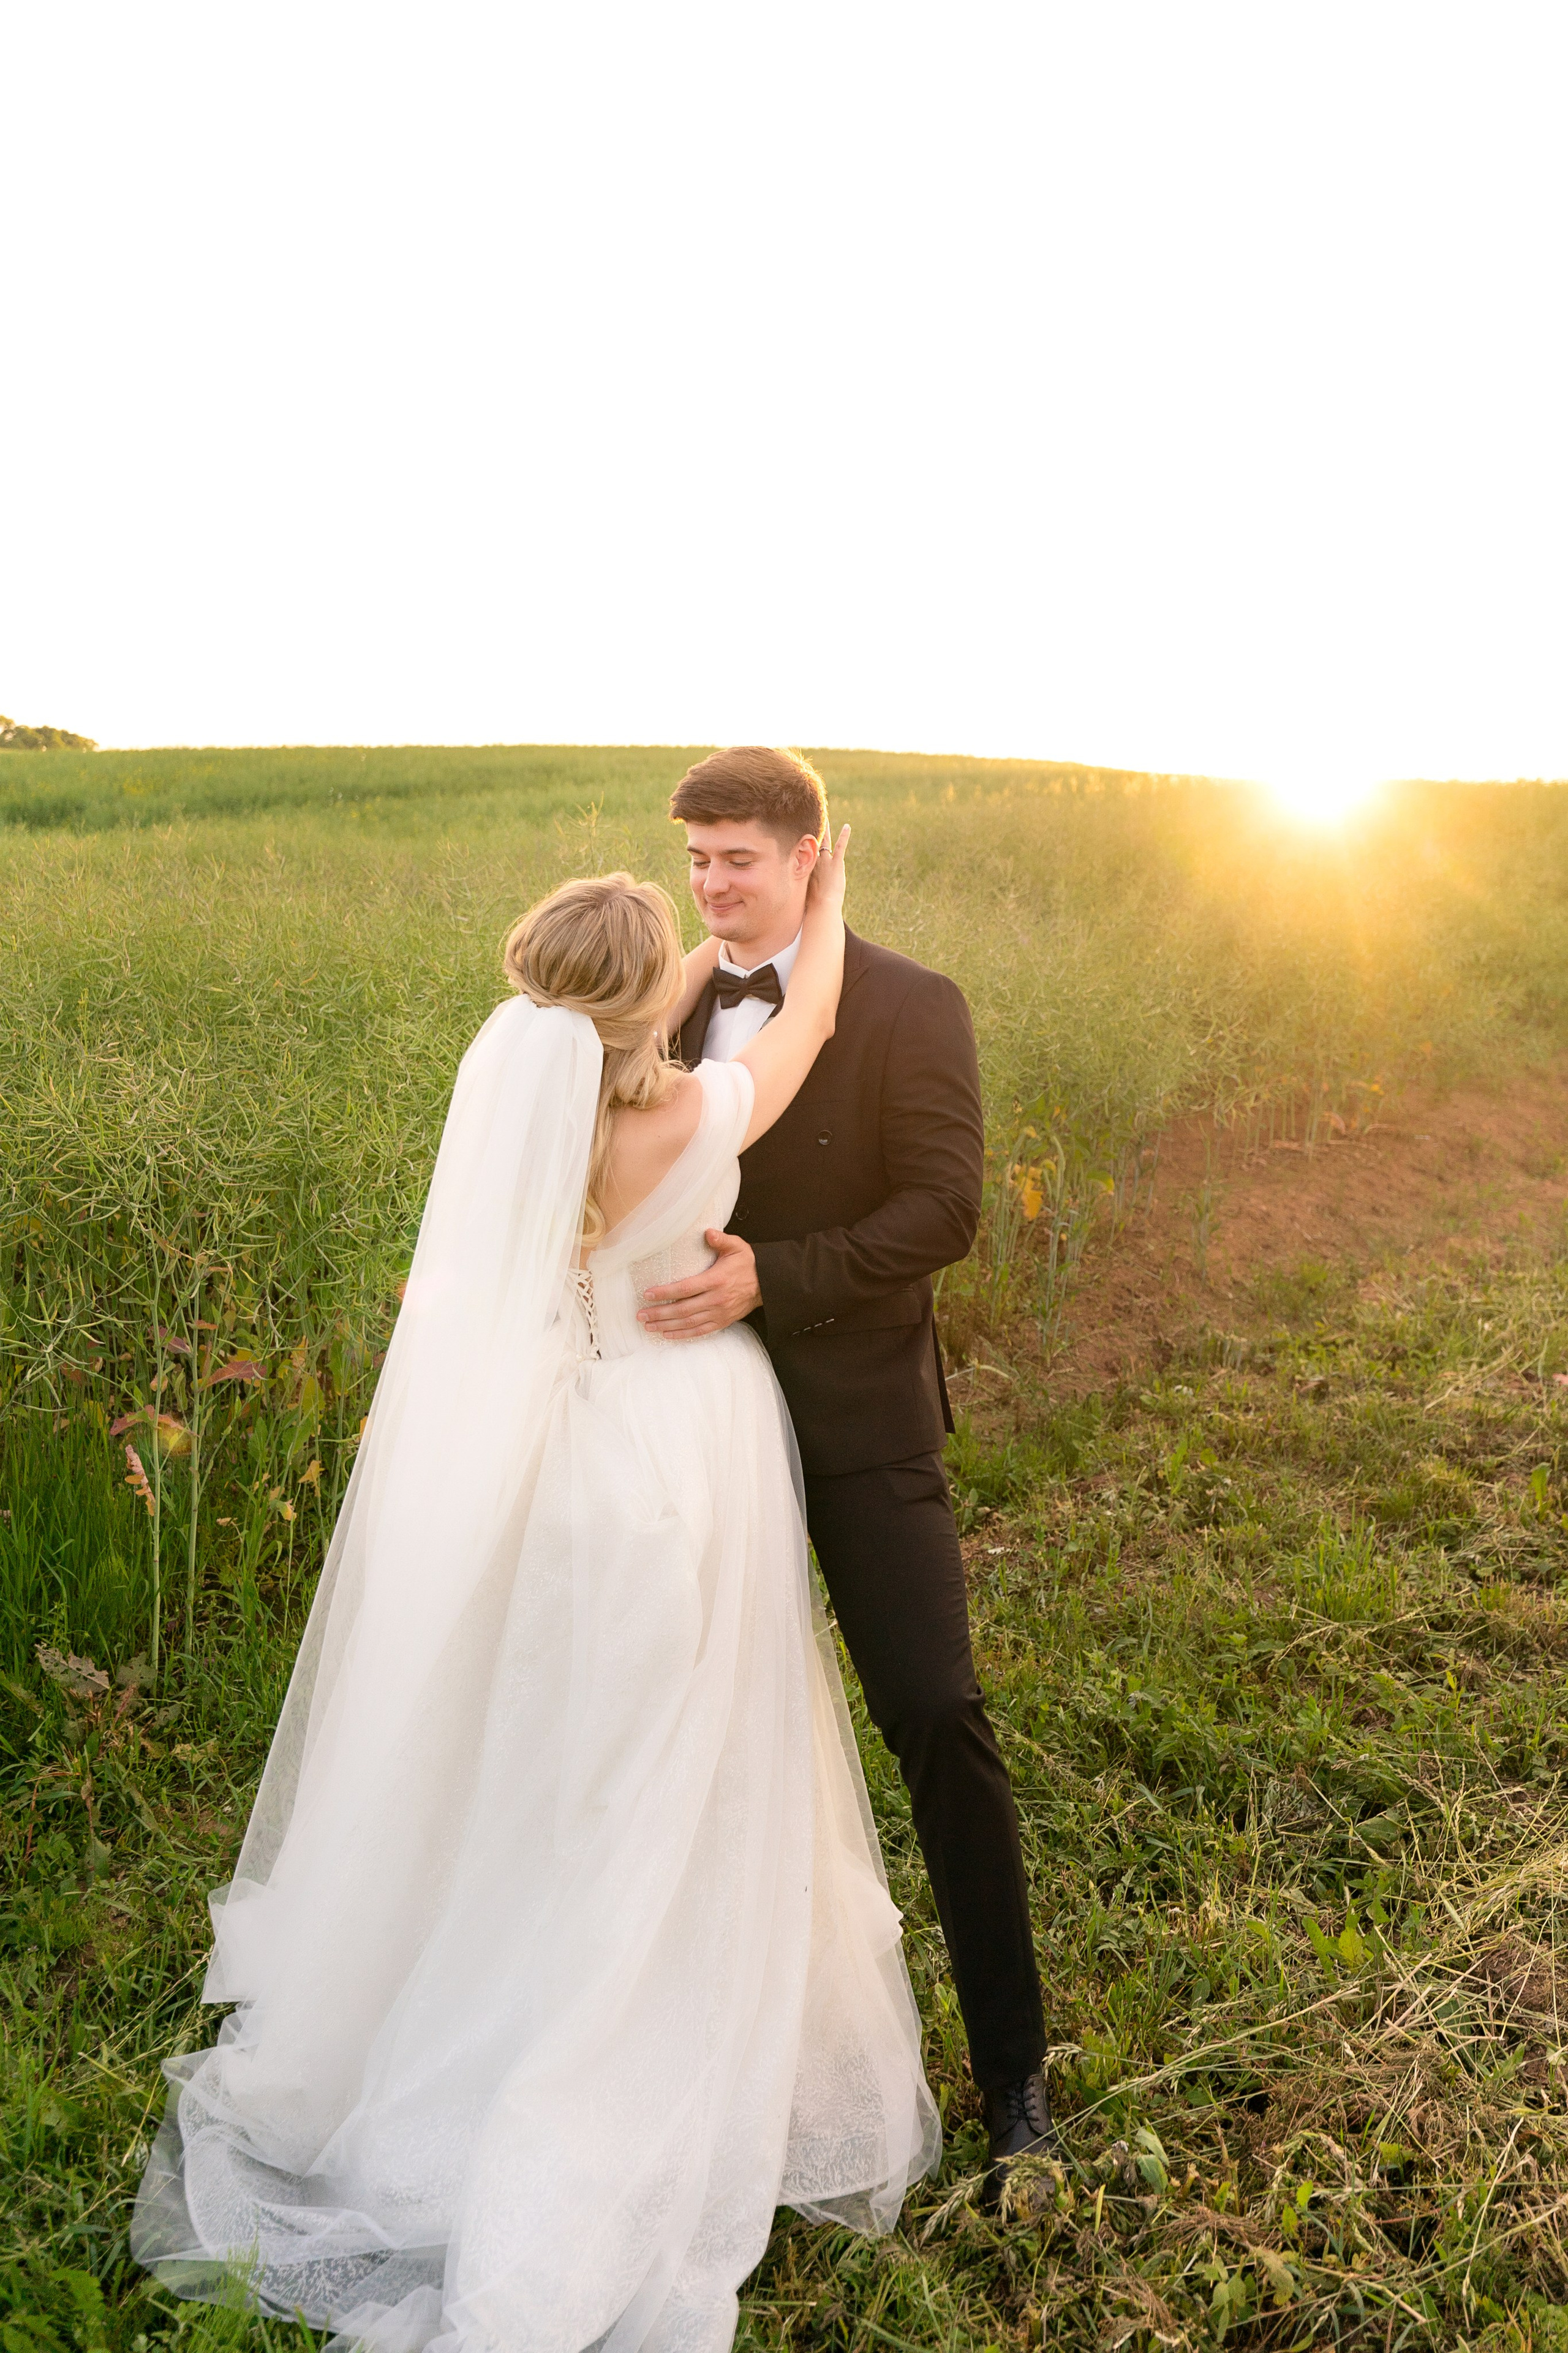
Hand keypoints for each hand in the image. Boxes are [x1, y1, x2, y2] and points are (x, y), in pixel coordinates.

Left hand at [637, 1229, 761, 1337]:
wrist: (768, 1283)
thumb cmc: (748, 1263)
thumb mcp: (737, 1246)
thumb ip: (721, 1240)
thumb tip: (707, 1232)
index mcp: (716, 1280)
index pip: (686, 1288)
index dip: (665, 1292)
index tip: (648, 1294)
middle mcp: (716, 1299)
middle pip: (683, 1309)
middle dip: (660, 1313)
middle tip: (640, 1314)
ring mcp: (719, 1313)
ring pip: (689, 1323)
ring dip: (666, 1325)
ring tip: (648, 1325)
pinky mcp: (722, 1322)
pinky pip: (700, 1331)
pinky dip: (683, 1334)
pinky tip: (667, 1334)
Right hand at [805, 823, 850, 919]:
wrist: (822, 906)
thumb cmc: (812, 904)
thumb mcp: (802, 893)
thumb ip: (798, 887)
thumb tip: (788, 894)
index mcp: (806, 868)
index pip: (803, 851)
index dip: (802, 842)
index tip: (798, 833)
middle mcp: (814, 862)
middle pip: (812, 843)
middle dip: (811, 832)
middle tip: (809, 819)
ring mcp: (825, 861)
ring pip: (825, 841)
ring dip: (825, 830)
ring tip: (824, 818)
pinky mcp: (836, 863)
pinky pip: (840, 846)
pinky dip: (844, 836)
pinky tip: (847, 827)